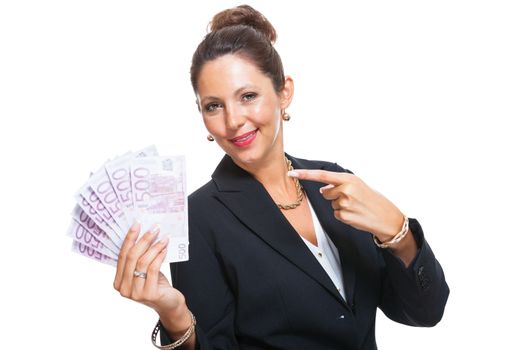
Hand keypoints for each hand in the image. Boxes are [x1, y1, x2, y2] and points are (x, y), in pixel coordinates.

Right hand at [113, 223, 183, 314]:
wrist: (169, 304)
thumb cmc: (156, 285)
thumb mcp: (143, 271)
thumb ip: (139, 258)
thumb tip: (143, 233)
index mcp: (118, 282)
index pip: (122, 255)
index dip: (129, 238)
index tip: (137, 224)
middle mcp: (123, 289)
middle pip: (131, 257)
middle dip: (143, 239)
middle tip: (154, 228)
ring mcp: (135, 293)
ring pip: (142, 262)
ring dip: (154, 246)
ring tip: (163, 237)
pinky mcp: (149, 294)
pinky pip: (153, 269)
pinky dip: (159, 256)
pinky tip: (165, 248)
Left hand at [289, 169, 404, 241]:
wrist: (387, 217)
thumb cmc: (372, 199)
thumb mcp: (358, 185)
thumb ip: (339, 184)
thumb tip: (322, 190)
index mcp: (349, 178)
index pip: (322, 175)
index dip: (305, 174)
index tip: (291, 173)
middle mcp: (346, 189)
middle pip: (325, 193)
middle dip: (334, 196)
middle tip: (352, 199)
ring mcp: (344, 203)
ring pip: (331, 204)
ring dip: (340, 206)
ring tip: (356, 206)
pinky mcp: (344, 216)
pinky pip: (335, 214)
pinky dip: (343, 215)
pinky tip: (355, 214)